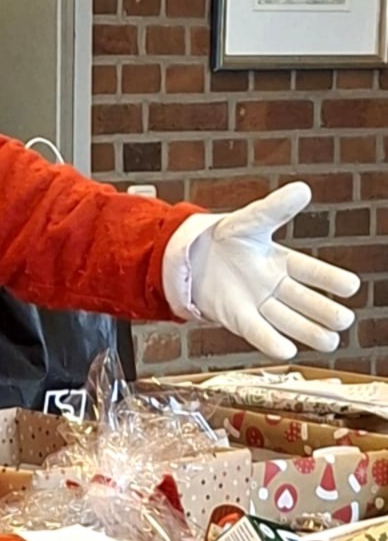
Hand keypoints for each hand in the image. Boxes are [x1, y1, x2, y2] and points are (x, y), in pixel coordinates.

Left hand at [188, 182, 358, 358]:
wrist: (190, 258)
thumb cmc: (225, 239)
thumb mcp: (249, 221)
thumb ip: (275, 209)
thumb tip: (302, 189)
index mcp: (283, 261)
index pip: (311, 270)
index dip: (330, 279)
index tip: (351, 286)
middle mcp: (275, 286)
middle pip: (305, 301)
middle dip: (324, 311)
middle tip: (343, 320)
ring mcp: (258, 304)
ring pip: (288, 321)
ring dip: (308, 331)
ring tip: (330, 341)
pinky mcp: (238, 318)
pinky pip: (257, 331)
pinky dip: (271, 341)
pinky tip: (287, 350)